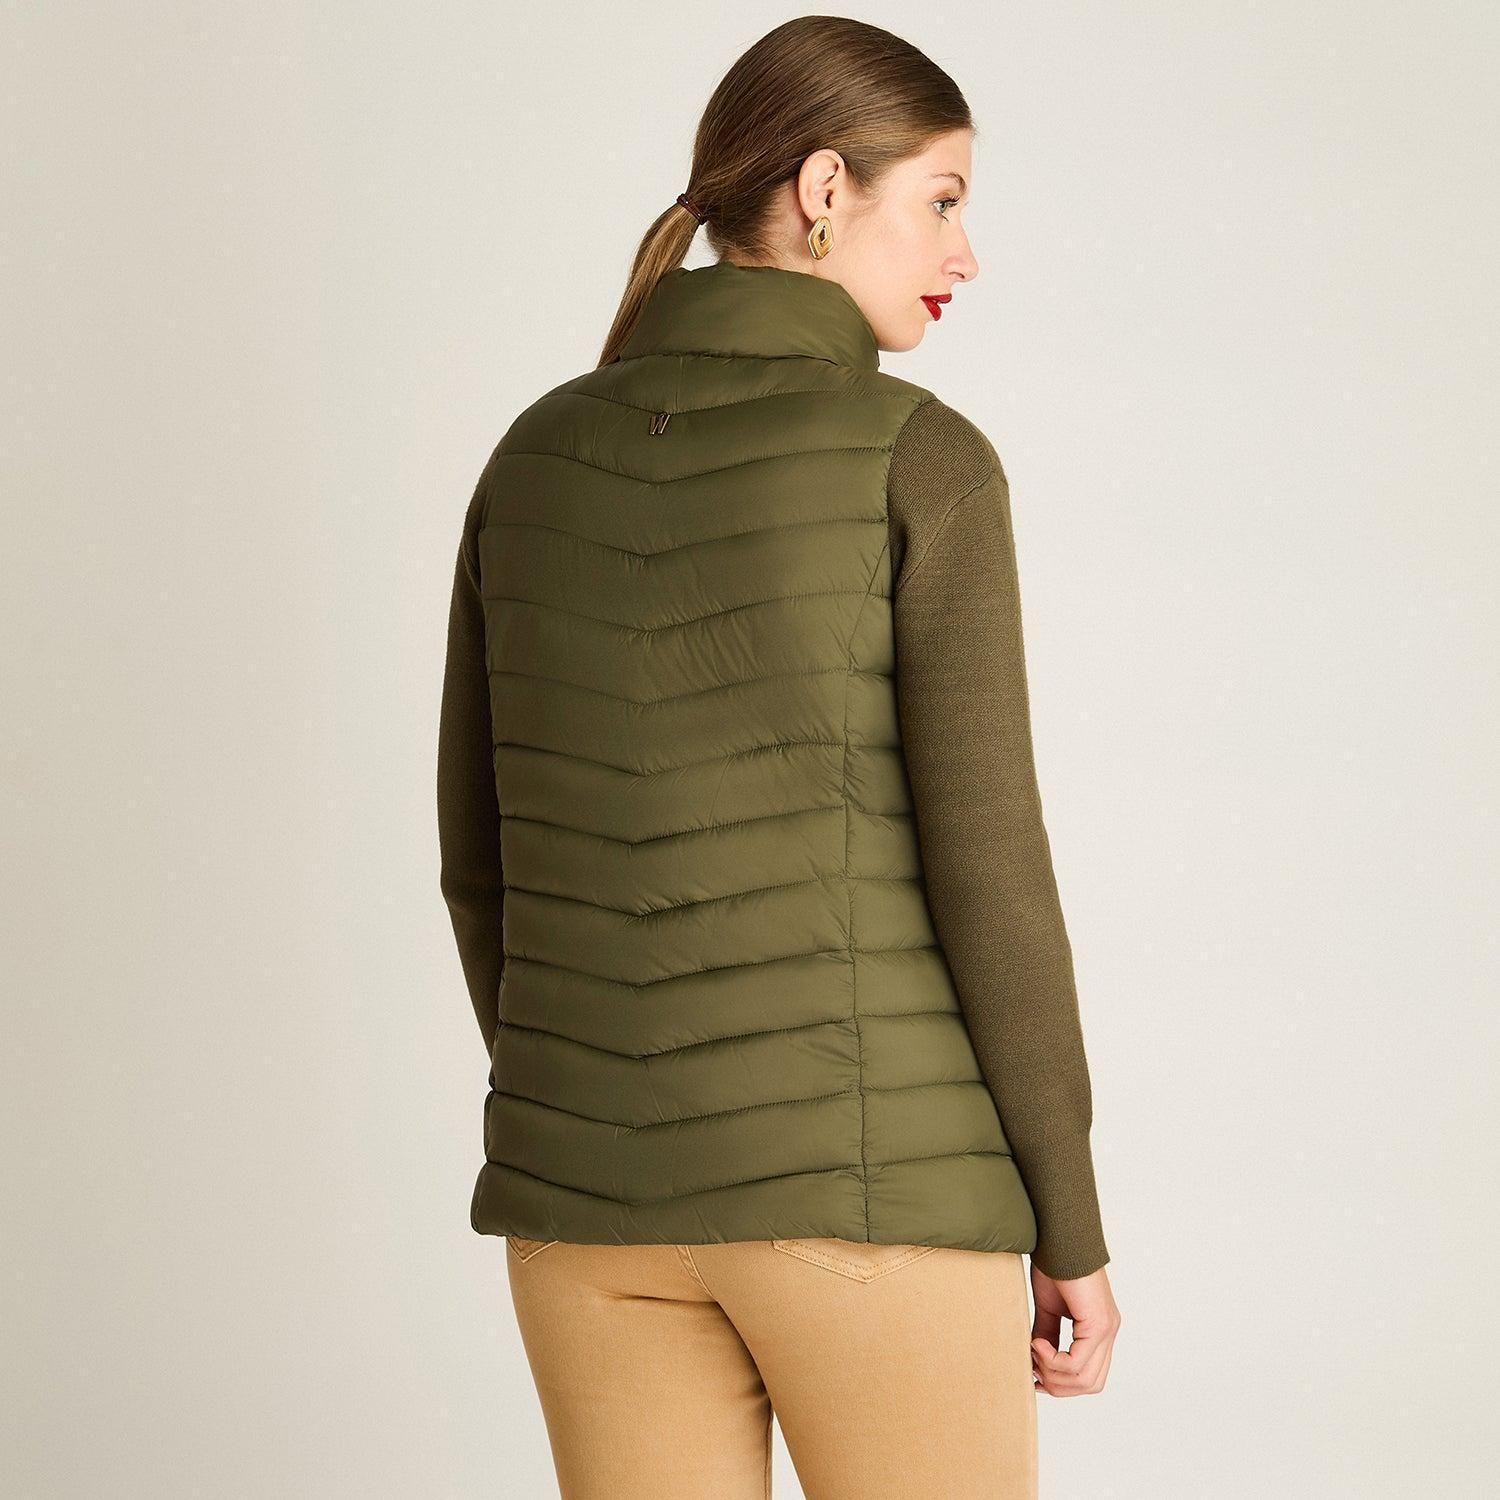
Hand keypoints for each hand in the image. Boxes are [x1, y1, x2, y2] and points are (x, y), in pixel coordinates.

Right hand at [1029, 1261, 1119, 1396]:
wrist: (1060, 1240)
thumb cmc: (1055, 1267)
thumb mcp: (1049, 1310)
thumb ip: (1048, 1337)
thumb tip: (1036, 1363)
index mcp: (1099, 1330)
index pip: (1089, 1376)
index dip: (1063, 1384)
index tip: (1035, 1374)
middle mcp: (1108, 1332)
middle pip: (1090, 1384)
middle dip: (1057, 1385)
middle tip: (1033, 1368)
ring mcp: (1107, 1329)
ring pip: (1086, 1379)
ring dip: (1054, 1374)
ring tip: (1034, 1352)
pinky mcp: (1099, 1324)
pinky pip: (1077, 1362)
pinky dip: (1053, 1360)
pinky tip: (1038, 1344)